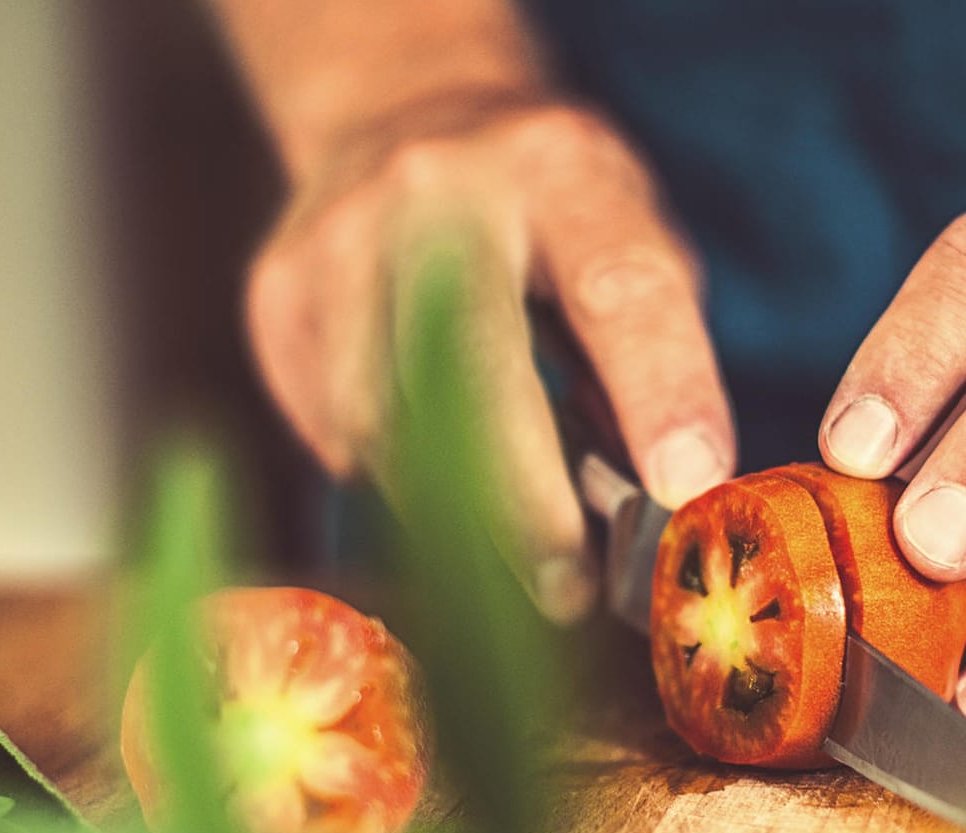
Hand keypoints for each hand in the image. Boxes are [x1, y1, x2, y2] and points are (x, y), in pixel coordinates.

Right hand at [246, 91, 733, 620]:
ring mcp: (340, 239)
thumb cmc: (545, 203)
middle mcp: (438, 192)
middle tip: (566, 589)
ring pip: (386, 422)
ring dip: (451, 512)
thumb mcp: (625, 232)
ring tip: (506, 561)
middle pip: (474, 369)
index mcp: (558, 168)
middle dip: (525, 501)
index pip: (619, 288)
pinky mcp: (279, 293)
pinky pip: (333, 429)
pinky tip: (428, 472)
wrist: (402, 110)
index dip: (659, 392)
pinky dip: (390, 476)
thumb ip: (645, 348)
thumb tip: (653, 496)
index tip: (687, 485)